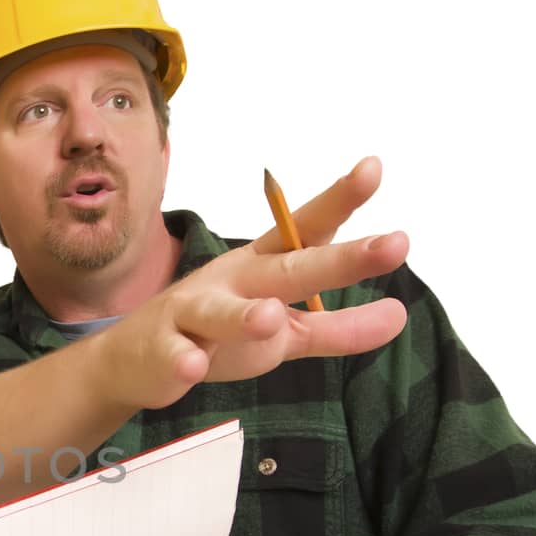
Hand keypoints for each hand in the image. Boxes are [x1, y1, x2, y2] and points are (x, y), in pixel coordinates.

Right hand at [98, 158, 408, 410]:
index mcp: (263, 266)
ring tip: (270, 317)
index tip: (373, 168)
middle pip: (287, 267)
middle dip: (339, 258)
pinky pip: (176, 356)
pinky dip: (182, 360)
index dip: (339, 200)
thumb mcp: (286, 333)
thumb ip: (337, 327)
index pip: (306, 230)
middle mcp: (231, 280)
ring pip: (221, 312)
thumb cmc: (216, 334)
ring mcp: (194, 314)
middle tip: (395, 244)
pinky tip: (191, 366)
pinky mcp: (165, 349)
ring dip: (243, 315)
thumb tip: (400, 316)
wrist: (136, 359)